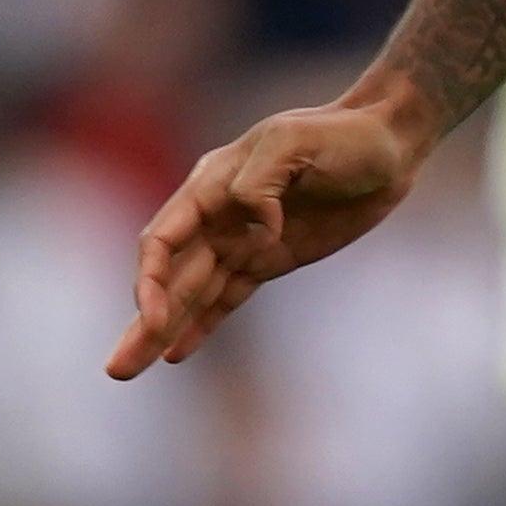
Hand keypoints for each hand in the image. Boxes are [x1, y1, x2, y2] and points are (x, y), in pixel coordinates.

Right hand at [107, 99, 428, 376]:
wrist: (389, 145)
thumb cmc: (343, 135)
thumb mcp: (297, 141)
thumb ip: (260, 180)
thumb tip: (253, 222)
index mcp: (211, 185)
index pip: (163, 240)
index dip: (151, 282)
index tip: (153, 319)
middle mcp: (217, 216)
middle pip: (167, 278)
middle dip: (142, 324)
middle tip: (115, 370)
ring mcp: (243, 240)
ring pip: (191, 294)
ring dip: (160, 331)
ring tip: (127, 369)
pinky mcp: (270, 259)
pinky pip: (226, 297)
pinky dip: (202, 324)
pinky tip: (176, 352)